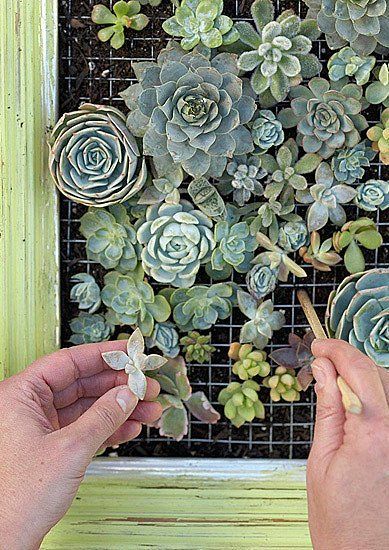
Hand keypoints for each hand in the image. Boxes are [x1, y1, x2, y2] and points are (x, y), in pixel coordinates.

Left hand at [0, 341, 161, 549]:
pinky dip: (108, 427)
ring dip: (118, 408)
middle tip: (145, 385)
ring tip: (147, 409)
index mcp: (21, 395)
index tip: (129, 352)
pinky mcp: (49, 447)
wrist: (5, 541)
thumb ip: (103, 416)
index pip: (68, 362)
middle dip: (117, 386)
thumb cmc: (17, 499)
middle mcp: (28, 408)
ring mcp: (39, 428)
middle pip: (81, 384)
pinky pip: (83, 428)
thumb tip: (127, 394)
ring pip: (86, 407)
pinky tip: (130, 427)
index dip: (102, 355)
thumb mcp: (70, 448)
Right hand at [307, 339, 388, 549]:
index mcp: (374, 432)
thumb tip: (323, 369)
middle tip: (321, 361)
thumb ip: (328, 408)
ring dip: (363, 378)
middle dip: (349, 361)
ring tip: (335, 382)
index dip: (337, 350)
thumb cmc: (339, 519)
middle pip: (378, 374)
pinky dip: (374, 397)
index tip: (318, 345)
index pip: (359, 369)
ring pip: (388, 388)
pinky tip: (356, 404)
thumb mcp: (321, 458)